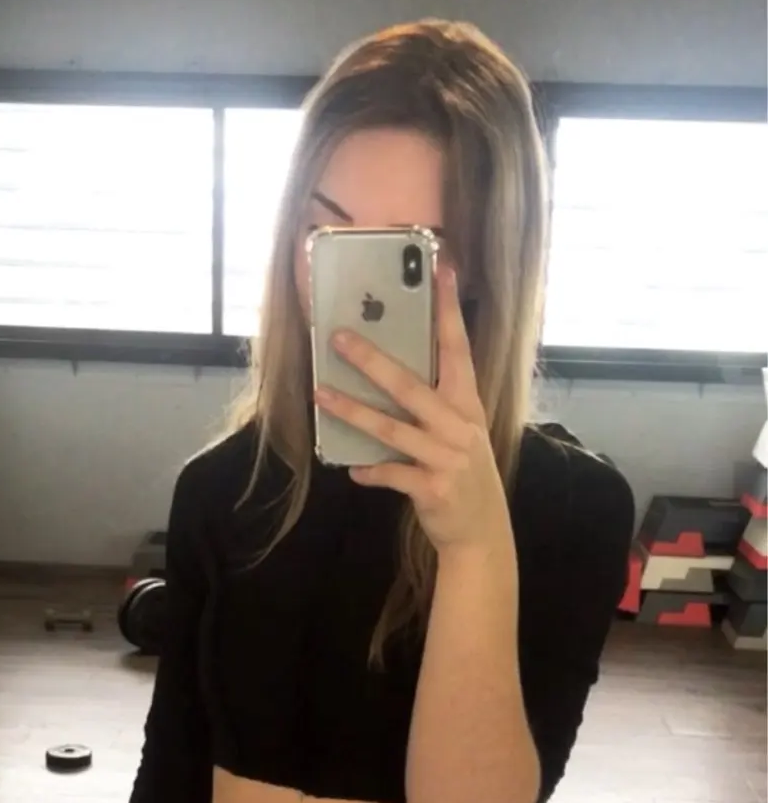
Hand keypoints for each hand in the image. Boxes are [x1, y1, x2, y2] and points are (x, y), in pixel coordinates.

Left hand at [314, 260, 509, 553]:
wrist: (482, 532)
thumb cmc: (462, 474)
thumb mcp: (459, 433)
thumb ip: (433, 405)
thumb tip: (387, 374)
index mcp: (467, 405)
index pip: (459, 348)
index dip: (449, 309)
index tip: (440, 270)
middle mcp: (459, 426)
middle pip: (411, 385)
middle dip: (373, 359)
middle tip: (339, 337)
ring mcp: (447, 458)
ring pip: (391, 428)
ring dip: (352, 411)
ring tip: (321, 393)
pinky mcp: (432, 488)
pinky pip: (391, 473)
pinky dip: (370, 470)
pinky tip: (351, 468)